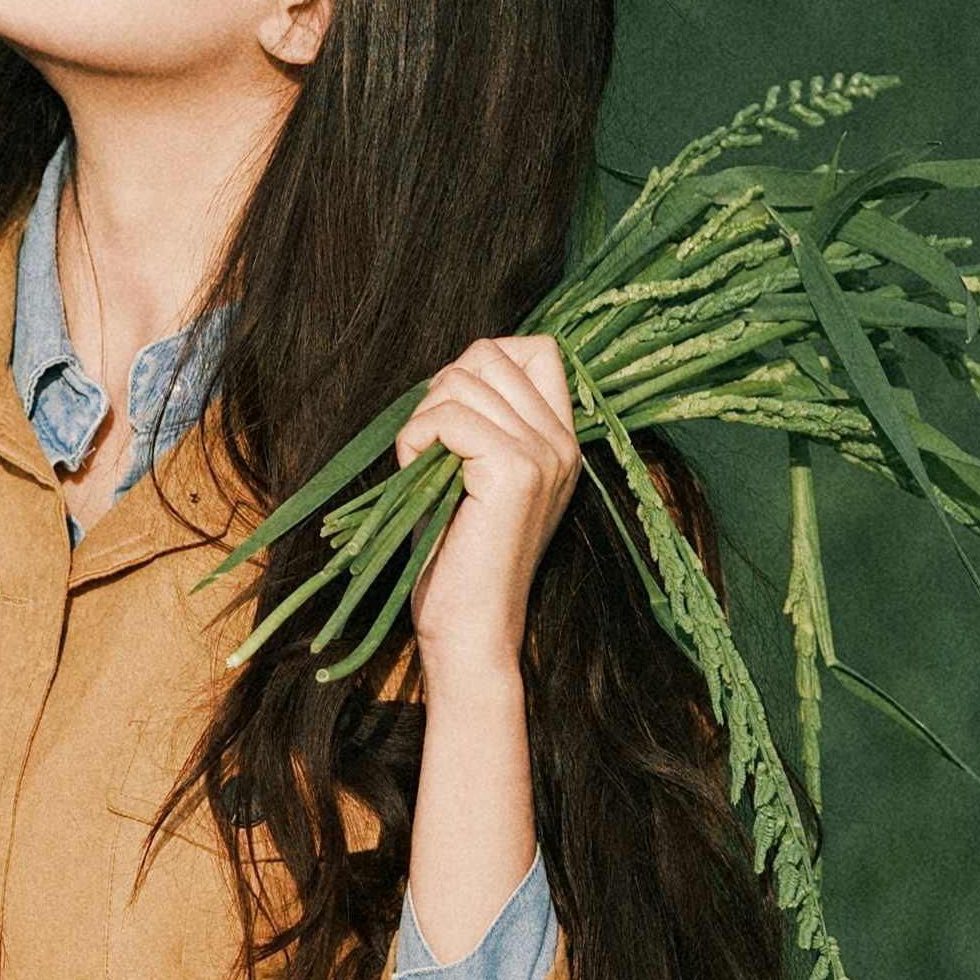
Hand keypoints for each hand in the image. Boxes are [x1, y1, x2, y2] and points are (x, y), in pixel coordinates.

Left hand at [400, 330, 583, 689]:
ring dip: (423, 419)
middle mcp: (563, 442)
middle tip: (430, 448)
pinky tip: (418, 478)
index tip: (454, 418)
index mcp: (562, 442)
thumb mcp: (476, 478)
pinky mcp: (514, 470)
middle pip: (490, 355)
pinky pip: (447, 416)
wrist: (471, 631)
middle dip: (441, 390)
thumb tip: (454, 371)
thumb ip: (482, 423)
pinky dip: (416, 440)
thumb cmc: (459, 560)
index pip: (536, 349)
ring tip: (424, 471)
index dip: (481, 366)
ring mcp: (544, 454)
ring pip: (462, 380)